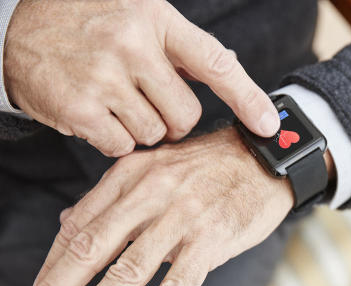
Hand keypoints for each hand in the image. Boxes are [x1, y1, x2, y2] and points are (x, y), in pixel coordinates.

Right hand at [4, 0, 279, 156]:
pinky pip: (121, 147)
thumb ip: (183, 48)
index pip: (215, 64)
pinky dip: (114, 140)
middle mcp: (133, 45)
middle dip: (172, 118)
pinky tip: (98, 114)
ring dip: (141, 128)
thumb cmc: (92, 23)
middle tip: (147, 100)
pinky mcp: (79, 107)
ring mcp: (104, 77)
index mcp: (157, 20)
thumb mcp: (142, 18)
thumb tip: (231, 68)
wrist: (20, 27)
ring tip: (116, 101)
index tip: (270, 125)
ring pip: (154, 135)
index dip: (248, 98)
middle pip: (185, 116)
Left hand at [12, 127, 317, 285]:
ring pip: (128, 271)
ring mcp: (181, 216)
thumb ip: (113, 197)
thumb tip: (68, 222)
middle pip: (92, 248)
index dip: (52, 265)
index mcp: (131, 174)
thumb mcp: (156, 167)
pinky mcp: (211, 239)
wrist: (266, 158)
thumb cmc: (210, 167)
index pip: (78, 225)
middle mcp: (150, 192)